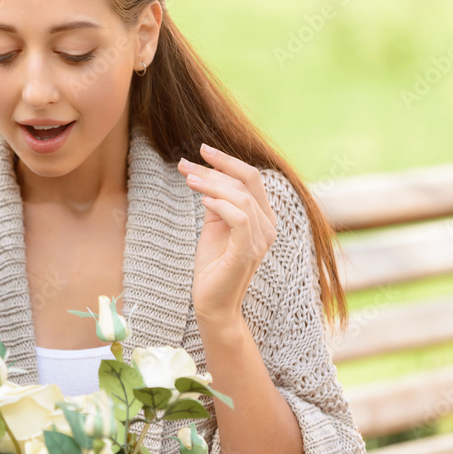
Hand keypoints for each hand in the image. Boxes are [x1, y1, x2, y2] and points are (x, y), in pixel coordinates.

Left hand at [178, 144, 277, 329]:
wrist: (212, 303)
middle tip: (186, 164)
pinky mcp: (247, 252)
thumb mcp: (214, 227)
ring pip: (242, 198)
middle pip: (248, 181)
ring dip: (212, 185)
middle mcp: (267, 226)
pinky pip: (240, 219)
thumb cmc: (212, 266)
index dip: (227, 161)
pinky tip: (203, 202)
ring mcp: (260, 240)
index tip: (202, 150)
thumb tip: (206, 177)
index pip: (252, 178)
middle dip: (216, 167)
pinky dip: (221, 205)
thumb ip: (217, 203)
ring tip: (188, 181)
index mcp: (262, 218)